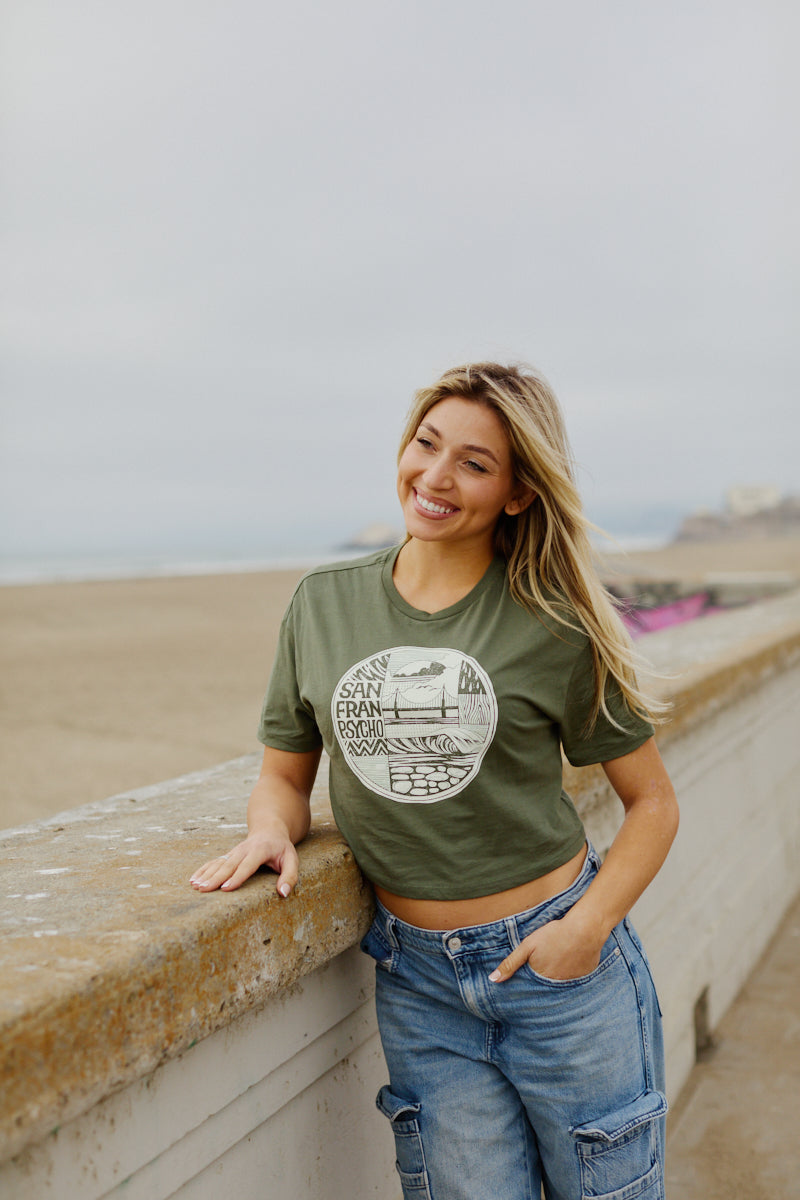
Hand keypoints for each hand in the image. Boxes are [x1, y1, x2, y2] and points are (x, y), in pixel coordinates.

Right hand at [189, 828, 299, 895]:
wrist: (269, 829)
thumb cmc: (281, 848)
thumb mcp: (292, 860)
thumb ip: (290, 876)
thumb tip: (284, 893)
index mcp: (260, 850)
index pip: (247, 865)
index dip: (237, 877)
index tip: (226, 888)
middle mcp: (244, 850)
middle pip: (228, 865)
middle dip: (215, 878)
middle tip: (203, 889)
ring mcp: (234, 852)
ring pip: (218, 863)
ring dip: (206, 874)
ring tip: (195, 885)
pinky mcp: (228, 855)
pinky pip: (214, 862)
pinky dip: (203, 870)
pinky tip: (193, 879)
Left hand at [488, 911, 604, 982]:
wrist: (585, 929)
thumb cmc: (554, 935)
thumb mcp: (528, 946)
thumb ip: (510, 963)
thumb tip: (493, 980)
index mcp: (540, 980)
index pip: (530, 991)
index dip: (526, 986)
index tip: (523, 984)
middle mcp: (556, 987)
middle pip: (545, 989)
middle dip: (540, 985)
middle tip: (543, 969)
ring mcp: (572, 984)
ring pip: (560, 986)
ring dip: (556, 980)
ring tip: (556, 965)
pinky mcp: (584, 978)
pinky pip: (574, 981)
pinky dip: (570, 975)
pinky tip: (569, 963)